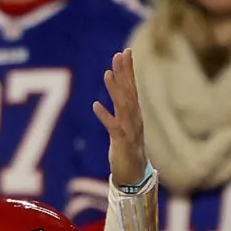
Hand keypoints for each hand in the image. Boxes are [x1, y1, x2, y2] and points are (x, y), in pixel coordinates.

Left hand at [92, 49, 145, 188]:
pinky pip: (112, 127)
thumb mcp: (124, 129)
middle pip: (129, 92)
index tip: (125, 52)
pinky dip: (105, 115)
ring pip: (122, 106)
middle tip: (119, 54)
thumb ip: (120, 113)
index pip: (132, 88)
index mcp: (134, 115)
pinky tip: (95, 105)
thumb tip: (115, 98)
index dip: (129, 70)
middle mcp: (134, 119)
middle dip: (124, 72)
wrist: (134, 177)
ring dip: (115, 89)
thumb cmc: (127, 153)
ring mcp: (129, 130)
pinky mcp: (122, 143)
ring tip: (107, 73)